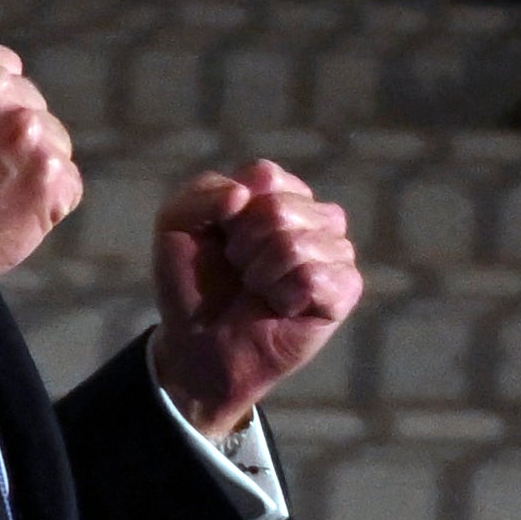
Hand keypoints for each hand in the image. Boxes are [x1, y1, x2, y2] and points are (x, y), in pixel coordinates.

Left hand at [148, 160, 361, 436]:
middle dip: (244, 245)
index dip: (232, 212)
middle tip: (240, 271)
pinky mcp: (344, 290)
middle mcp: (314, 218)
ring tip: (258, 289)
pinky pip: (313, 277)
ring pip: (295, 243)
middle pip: (279, 208)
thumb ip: (202, 193)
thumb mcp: (176, 225)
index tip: (222, 238)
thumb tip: (244, 195)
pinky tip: (281, 307)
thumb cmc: (194, 284)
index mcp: (280, 193)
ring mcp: (335, 252)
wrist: (198, 343)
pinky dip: (283, 295)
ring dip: (260, 273)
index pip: (265, 176)